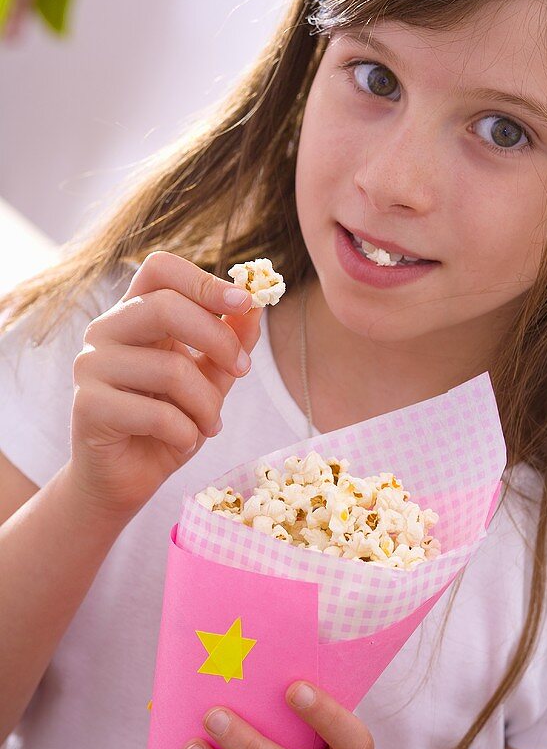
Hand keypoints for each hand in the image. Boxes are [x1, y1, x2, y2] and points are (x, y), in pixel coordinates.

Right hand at [69, 251, 262, 521]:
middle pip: (165, 306)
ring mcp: (90, 366)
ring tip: (209, 425)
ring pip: (171, 368)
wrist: (125, 480)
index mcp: (134, 314)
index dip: (204, 280)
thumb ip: (229, 343)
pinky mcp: (88, 407)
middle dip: (218, 340)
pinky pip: (157, 413)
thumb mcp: (208, 380)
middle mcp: (105, 331)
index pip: (160, 269)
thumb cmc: (166, 426)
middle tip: (242, 371)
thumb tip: (256, 307)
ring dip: (206, 405)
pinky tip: (183, 442)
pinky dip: (185, 433)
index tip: (245, 303)